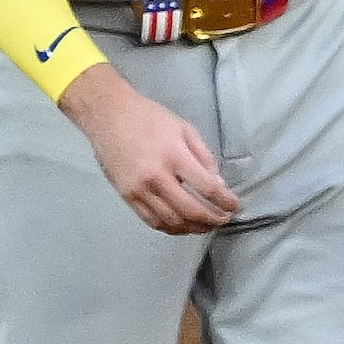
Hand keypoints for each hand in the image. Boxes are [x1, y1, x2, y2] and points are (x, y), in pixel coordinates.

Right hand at [59, 62, 238, 232]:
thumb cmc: (149, 118)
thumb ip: (205, 157)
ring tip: (206, 225)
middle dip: (213, 219)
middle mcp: (156, 177)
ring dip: (194, 228)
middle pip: (191, 210)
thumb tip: (219, 185)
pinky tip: (183, 226)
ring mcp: (139, 190)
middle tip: (224, 219)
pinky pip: (151, 220)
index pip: (208, 188)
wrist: (108, 116)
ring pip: (171, 221)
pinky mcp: (126, 196)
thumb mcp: (185, 129)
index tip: (235, 206)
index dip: (226, 201)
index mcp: (175, 156)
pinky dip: (170, 228)